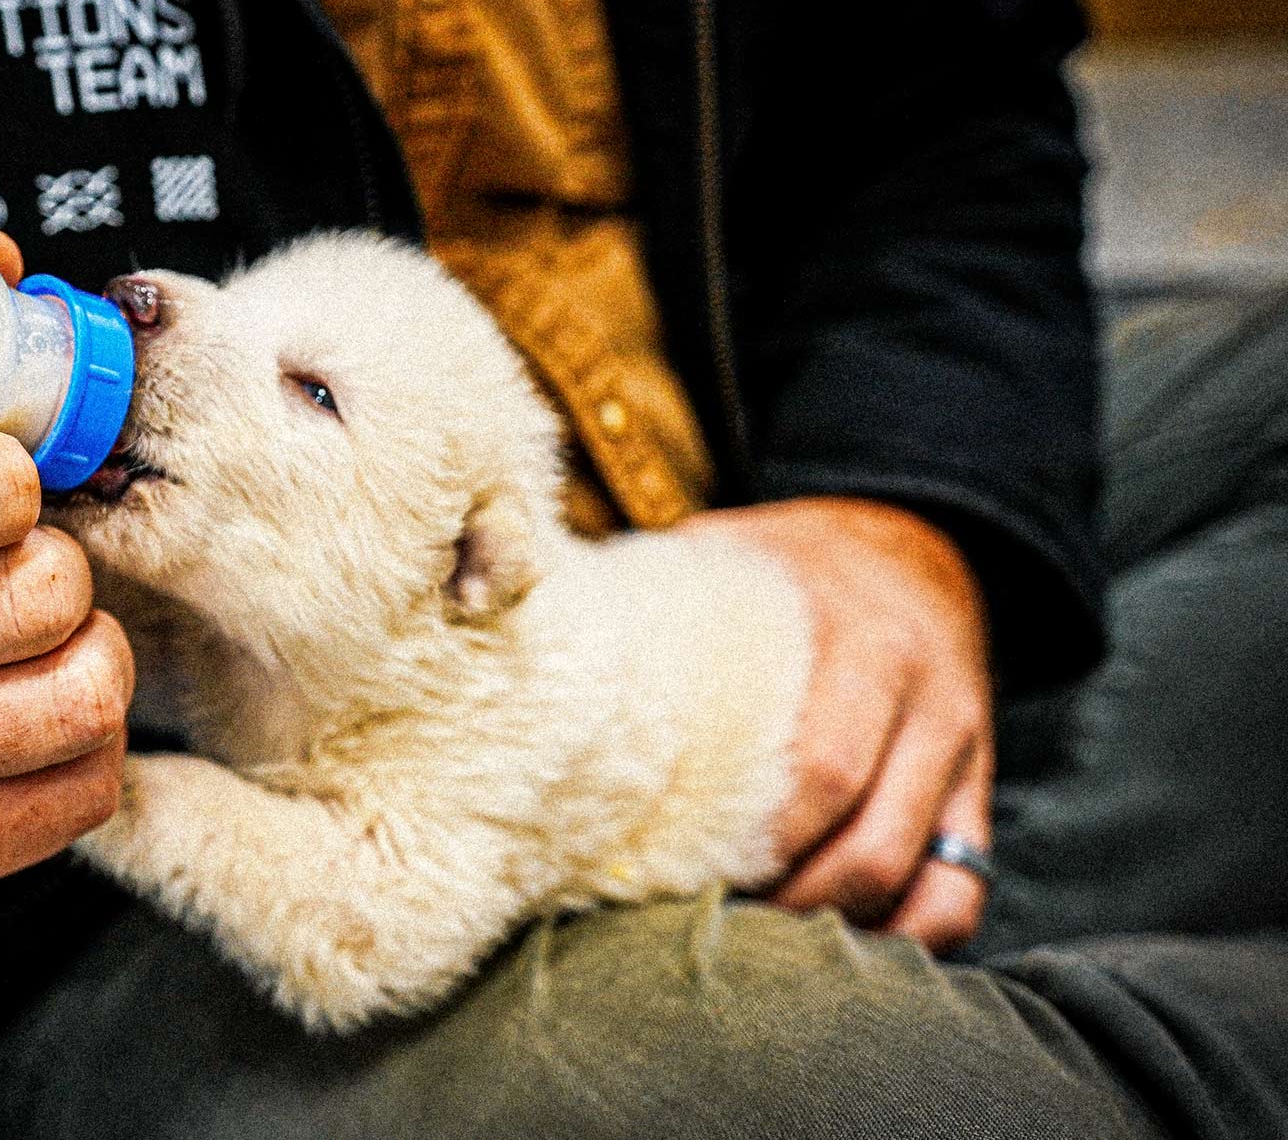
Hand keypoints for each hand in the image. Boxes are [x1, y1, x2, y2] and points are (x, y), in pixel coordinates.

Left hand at [679, 496, 992, 951]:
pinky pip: (964, 890)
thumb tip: (511, 626)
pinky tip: (835, 944)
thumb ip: (648, 600)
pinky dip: (906, 934)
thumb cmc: (782, 567)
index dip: (752, 841)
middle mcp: (922, 695)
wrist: (911, 545)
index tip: (675, 873)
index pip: (819, 768)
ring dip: (836, 925)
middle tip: (705, 921)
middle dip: (786, 899)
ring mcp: (960, 749)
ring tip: (757, 941)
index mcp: (854, 634)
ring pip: (918, 876)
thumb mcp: (721, 557)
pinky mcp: (977, 791)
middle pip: (868, 840)